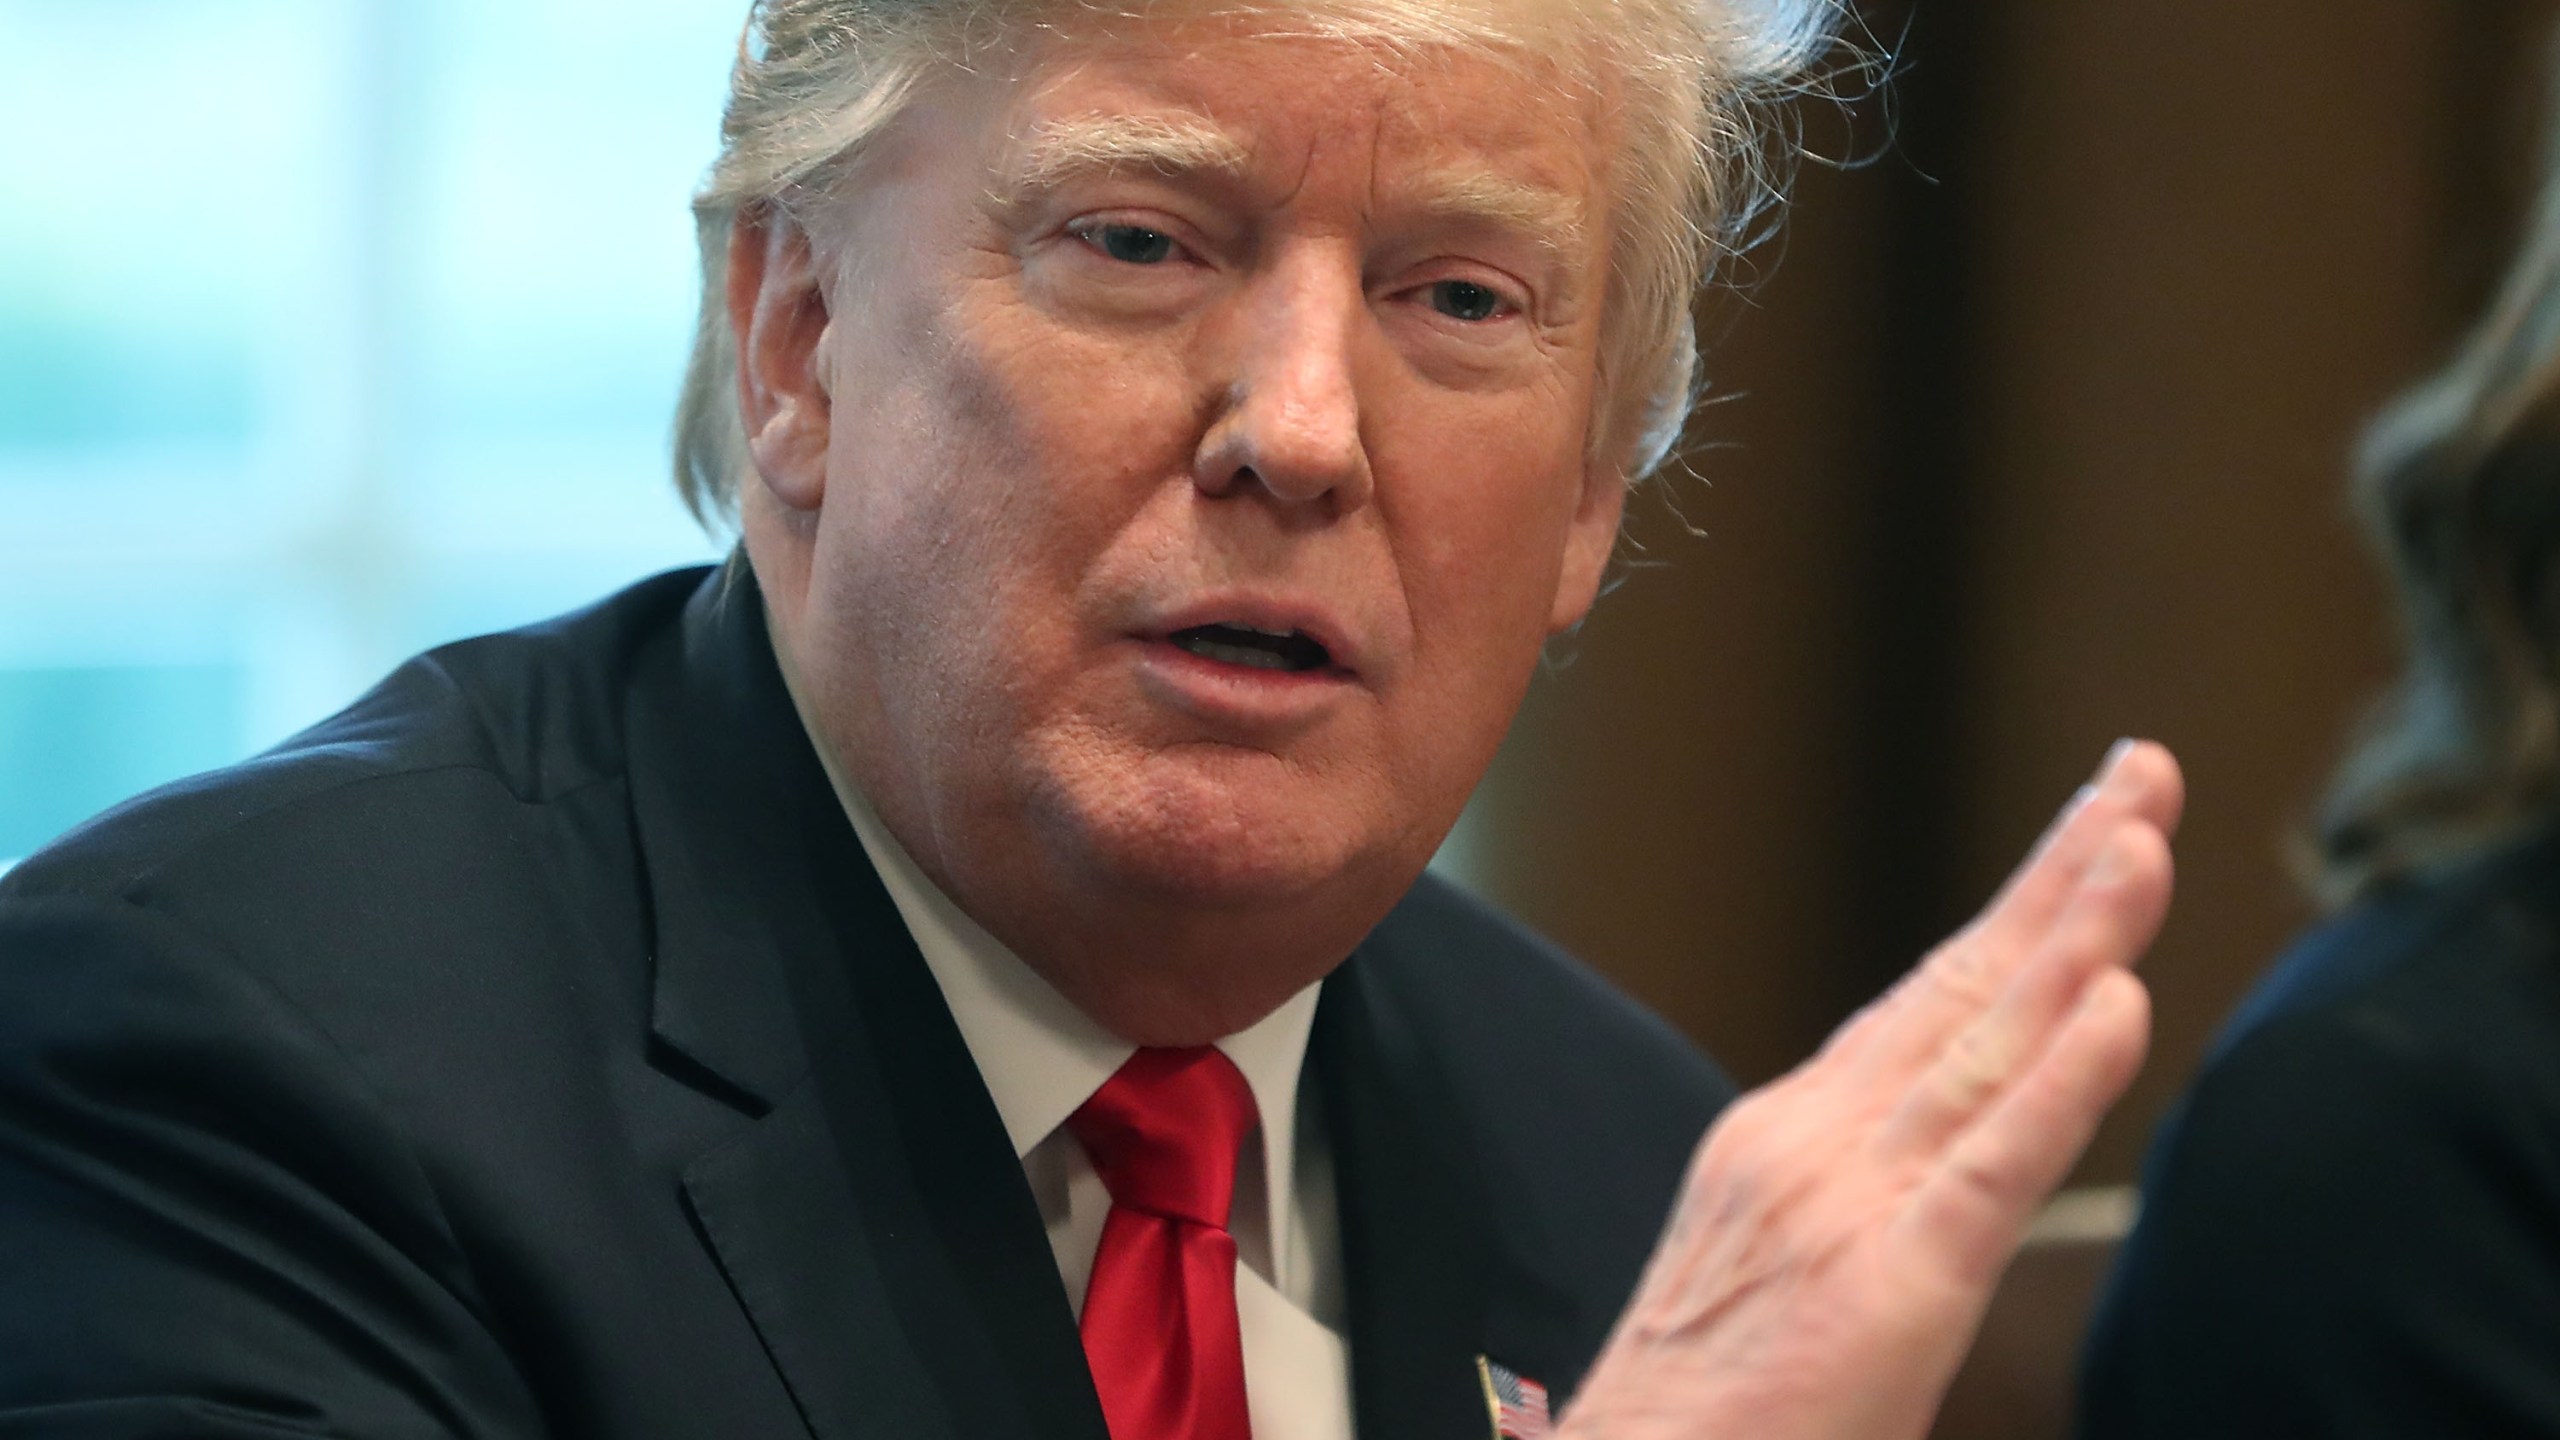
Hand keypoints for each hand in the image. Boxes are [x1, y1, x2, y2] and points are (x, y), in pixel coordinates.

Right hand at [1565, 740, 2182, 1439]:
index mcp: (1787, 1142)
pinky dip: (2061, 1080)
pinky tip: (2118, 1005)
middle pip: (1961, 986)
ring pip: (1984, 1048)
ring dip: (2077, 934)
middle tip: (2144, 771)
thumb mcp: (1776, 1284)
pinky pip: (1988, 1170)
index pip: (1927, 1002)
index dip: (2020, 912)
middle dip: (2061, 872)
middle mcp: (1810, 1145)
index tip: (2094, 826)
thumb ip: (1853, 1212)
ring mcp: (1842, 1206)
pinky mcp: (1882, 1288)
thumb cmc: (1699, 1421)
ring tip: (2144, 837)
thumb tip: (1935, 1184)